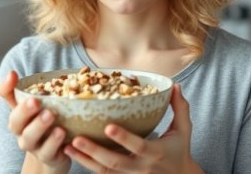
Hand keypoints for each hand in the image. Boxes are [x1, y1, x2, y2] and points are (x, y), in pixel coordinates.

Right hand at [0, 71, 70, 172]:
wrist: (57, 153)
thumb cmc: (50, 123)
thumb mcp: (46, 103)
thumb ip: (42, 86)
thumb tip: (35, 68)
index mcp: (19, 113)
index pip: (6, 97)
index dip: (6, 86)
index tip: (13, 74)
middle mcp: (22, 129)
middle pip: (15, 121)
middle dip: (24, 110)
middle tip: (36, 101)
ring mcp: (34, 145)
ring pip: (30, 138)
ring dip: (39, 126)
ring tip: (51, 116)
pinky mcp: (48, 157)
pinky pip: (48, 152)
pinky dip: (54, 143)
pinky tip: (63, 133)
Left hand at [63, 84, 202, 173]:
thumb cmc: (179, 150)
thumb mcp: (184, 130)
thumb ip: (179, 107)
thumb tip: (175, 84)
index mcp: (156, 152)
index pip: (138, 146)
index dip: (124, 138)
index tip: (108, 127)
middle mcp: (141, 167)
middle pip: (115, 162)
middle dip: (95, 151)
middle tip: (77, 139)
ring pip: (105, 171)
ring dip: (85, 160)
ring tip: (67, 147)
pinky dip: (87, 165)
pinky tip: (71, 154)